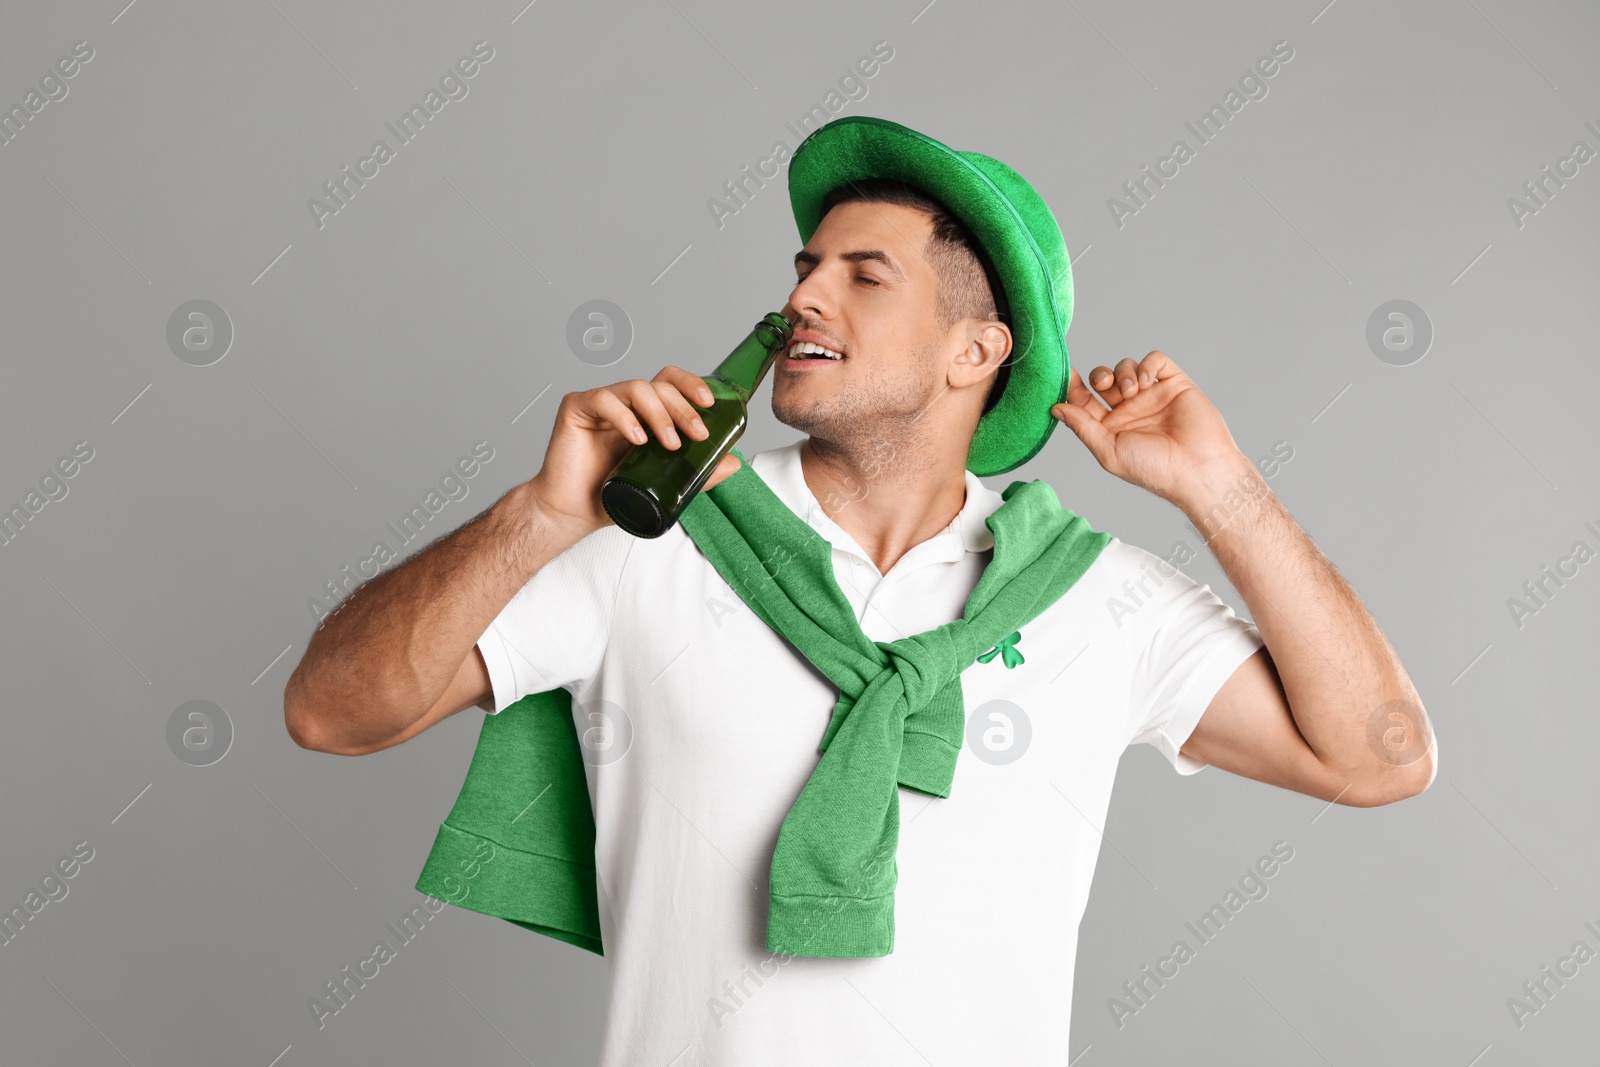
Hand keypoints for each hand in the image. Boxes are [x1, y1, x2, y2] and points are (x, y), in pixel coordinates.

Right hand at [527, 366, 741, 537]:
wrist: (575, 514)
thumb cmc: (613, 496)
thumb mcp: (665, 485)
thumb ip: (699, 474)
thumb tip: (735, 462)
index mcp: (645, 413)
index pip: (670, 382)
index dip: (691, 384)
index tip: (709, 404)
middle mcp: (625, 403)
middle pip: (660, 385)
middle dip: (683, 407)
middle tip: (697, 434)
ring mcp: (601, 403)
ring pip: (637, 388)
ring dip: (660, 413)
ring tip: (669, 443)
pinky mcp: (577, 408)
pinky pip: (604, 399)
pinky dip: (624, 417)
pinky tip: (636, 440)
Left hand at [1050, 350, 1243, 503]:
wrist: (1197, 468)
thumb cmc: (1153, 468)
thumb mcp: (1108, 450)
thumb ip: (1082, 427)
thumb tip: (1055, 408)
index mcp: (1111, 427)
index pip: (1085, 400)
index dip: (1074, 387)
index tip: (1066, 375)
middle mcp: (1130, 410)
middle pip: (1104, 379)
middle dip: (1100, 376)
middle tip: (1105, 385)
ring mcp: (1152, 396)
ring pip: (1127, 367)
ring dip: (1123, 372)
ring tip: (1132, 391)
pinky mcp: (1175, 384)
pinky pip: (1156, 361)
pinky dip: (1147, 364)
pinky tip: (1146, 380)